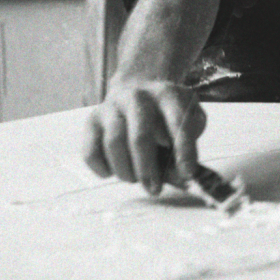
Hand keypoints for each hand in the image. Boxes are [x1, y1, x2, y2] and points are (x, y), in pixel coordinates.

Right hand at [82, 80, 205, 195]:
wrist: (137, 90)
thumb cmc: (166, 114)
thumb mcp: (188, 119)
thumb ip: (188, 145)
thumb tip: (182, 176)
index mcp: (167, 94)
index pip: (178, 123)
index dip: (184, 150)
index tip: (187, 174)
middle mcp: (138, 96)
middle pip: (140, 137)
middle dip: (148, 169)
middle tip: (154, 189)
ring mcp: (112, 106)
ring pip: (114, 144)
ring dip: (125, 170)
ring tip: (134, 179)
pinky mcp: (92, 120)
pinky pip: (91, 151)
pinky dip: (102, 168)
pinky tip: (113, 171)